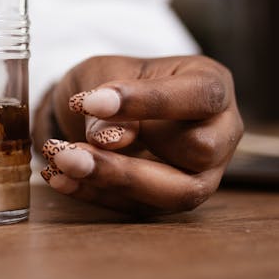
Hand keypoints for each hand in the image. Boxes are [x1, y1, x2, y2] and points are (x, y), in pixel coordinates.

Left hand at [35, 55, 241, 214]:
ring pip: (177, 191)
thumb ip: (109, 95)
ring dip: (113, 180)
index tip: (92, 102)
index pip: (200, 96)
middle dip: (132, 153)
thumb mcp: (104, 71)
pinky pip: (141, 207)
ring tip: (63, 162)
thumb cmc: (114, 78)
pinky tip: (59, 178)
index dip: (151, 102)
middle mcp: (219, 132)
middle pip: (199, 151)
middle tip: (69, 149)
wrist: (98, 106)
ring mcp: (203, 172)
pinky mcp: (172, 199)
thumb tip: (111, 140)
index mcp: (212, 85)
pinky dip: (94, 193)